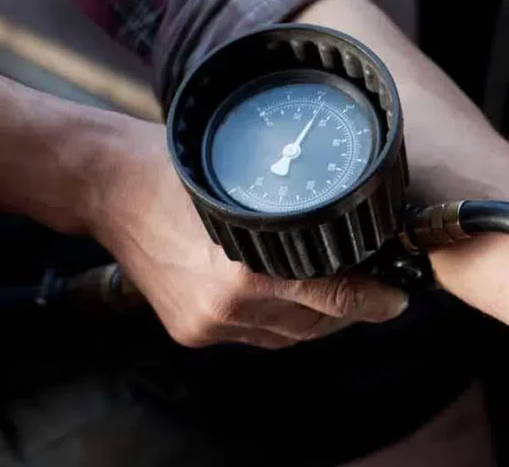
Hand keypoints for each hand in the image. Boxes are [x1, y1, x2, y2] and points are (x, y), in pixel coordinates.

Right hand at [88, 118, 408, 348]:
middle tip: (375, 291)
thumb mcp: (250, 183)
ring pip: (288, 335)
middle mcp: (227, 307)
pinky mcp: (191, 330)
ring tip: (338, 294)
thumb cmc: (182, 172)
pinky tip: (292, 299)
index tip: (399, 298)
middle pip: (315, 323)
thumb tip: (350, 222)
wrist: (110, 187)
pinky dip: (279, 321)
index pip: (335, 298)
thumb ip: (297, 214)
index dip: (375, 301)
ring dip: (317, 319)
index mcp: (246, 273)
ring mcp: (207, 324)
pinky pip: (255, 336)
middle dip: (350, 310)